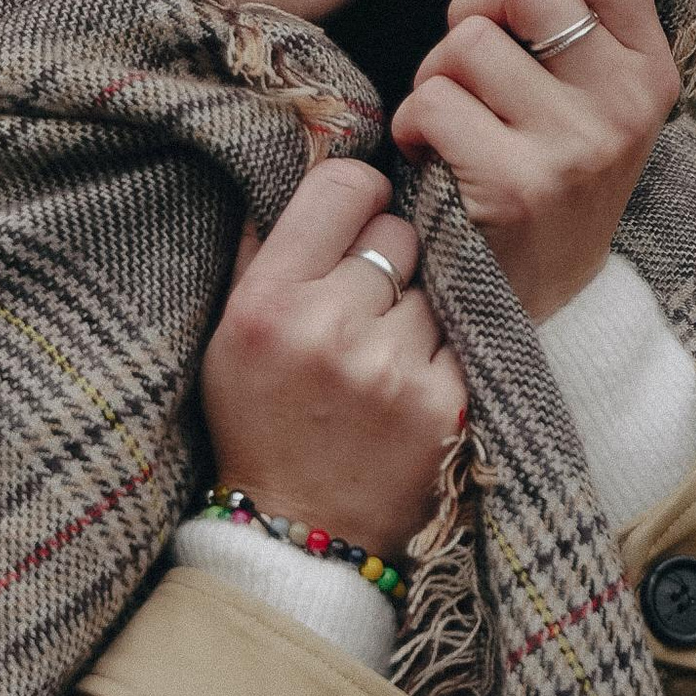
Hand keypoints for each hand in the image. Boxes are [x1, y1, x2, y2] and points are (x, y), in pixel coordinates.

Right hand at [200, 158, 468, 563]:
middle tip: (367, 302)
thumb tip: (308, 160)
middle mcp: (330, 328)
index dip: (358, 198)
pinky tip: (412, 382)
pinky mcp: (446, 404)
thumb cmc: (259, 423)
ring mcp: (393, 368)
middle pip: (399, 233)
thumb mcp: (229, 333)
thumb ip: (264, 247)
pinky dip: (445, 352)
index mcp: (269, 301)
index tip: (356, 221)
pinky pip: (465, 336)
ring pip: (438, 284)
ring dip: (419, 309)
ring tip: (386, 351)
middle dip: (388, 260)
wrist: (297, 535)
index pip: (345, 187)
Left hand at [387, 0, 678, 321]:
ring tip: (452, 121)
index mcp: (649, 70)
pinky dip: (411, 124)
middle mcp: (624, 104)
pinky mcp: (516, 186)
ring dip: (436, 75)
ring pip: (467, 41)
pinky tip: (431, 157)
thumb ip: (577, 29)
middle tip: (469, 62)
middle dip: (473, 7)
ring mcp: (575, 146)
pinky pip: (431, 101)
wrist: (542, 308)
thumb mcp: (592, 105)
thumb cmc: (546, 179)